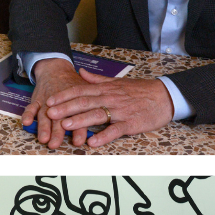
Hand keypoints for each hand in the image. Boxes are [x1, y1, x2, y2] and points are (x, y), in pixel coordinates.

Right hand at [22, 58, 88, 148]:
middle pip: (60, 118)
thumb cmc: (74, 86)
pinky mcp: (38, 100)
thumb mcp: (87, 94)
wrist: (57, 70)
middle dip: (58, 131)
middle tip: (55, 144)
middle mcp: (62, 103)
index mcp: (77, 102)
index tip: (78, 141)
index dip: (79, 129)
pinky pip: (31, 107)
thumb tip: (102, 125)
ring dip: (43, 127)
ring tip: (43, 138)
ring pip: (45, 115)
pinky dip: (28, 114)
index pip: (78, 117)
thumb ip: (91, 110)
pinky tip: (26, 122)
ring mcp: (48, 102)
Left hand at [45, 68, 174, 148]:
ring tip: (65, 126)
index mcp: (106, 89)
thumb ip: (98, 79)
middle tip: (50, 113)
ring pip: (97, 115)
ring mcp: (120, 111)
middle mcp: (111, 98)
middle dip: (66, 108)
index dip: (64, 96)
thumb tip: (81, 73)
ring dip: (80, 120)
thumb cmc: (141, 90)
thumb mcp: (118, 81)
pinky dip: (104, 136)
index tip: (49, 101)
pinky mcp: (130, 123)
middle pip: (85, 102)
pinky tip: (92, 142)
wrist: (165, 96)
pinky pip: (115, 130)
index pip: (81, 90)